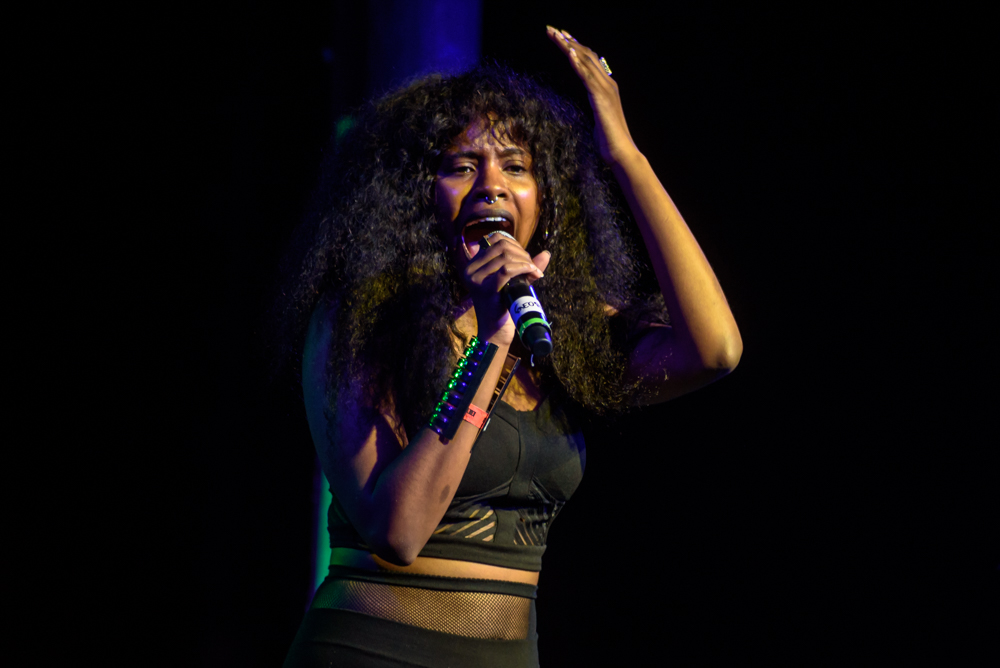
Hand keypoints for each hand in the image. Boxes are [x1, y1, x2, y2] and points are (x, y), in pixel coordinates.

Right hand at [463, 232, 550, 344]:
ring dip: (526, 261)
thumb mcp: (514, 282)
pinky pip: (507, 269)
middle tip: (533, 267)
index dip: (515, 244)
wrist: (495, 332)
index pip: (495, 239)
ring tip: (534, 272)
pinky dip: (524, 268)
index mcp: (473, 264)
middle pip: (501, 245)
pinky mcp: (486, 290)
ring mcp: (476, 280)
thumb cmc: (504, 307)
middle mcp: (470, 270)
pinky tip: (534, 274)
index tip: (526, 259)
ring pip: (506, 256)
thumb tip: (546, 253)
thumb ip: (527, 267)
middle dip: (522, 253)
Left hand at [546, 26, 638, 165]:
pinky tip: (569, 53)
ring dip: (569, 47)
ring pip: (585, 62)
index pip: (589, 61)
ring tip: (556, 35)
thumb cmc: (609, 140)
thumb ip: (595, 105)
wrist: (621, 153)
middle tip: (552, 30)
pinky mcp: (601, 98)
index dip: (575, 47)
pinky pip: (587, 76)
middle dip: (568, 41)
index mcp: (606, 87)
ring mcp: (606, 90)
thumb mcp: (599, 118)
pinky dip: (578, 63)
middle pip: (586, 56)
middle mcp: (608, 83)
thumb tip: (591, 103)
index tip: (561, 37)